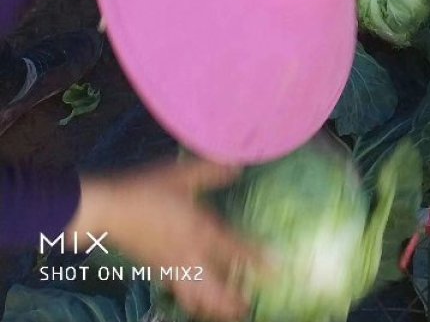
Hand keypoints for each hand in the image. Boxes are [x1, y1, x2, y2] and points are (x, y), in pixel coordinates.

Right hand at [66, 157, 272, 320]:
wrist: (111, 211)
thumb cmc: (148, 189)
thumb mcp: (183, 175)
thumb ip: (212, 172)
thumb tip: (238, 165)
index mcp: (200, 232)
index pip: (235, 250)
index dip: (257, 260)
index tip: (277, 269)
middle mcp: (189, 256)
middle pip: (216, 291)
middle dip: (233, 303)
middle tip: (248, 307)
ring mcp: (172, 268)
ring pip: (196, 299)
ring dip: (213, 309)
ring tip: (227, 312)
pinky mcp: (156, 271)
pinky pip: (179, 294)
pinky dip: (191, 301)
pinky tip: (193, 299)